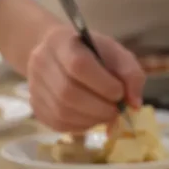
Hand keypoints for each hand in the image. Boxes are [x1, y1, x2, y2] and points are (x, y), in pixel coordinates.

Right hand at [27, 26, 144, 132]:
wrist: (58, 54)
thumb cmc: (90, 52)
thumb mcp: (114, 53)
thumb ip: (130, 73)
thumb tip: (134, 103)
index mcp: (61, 42)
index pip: (79, 66)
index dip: (103, 85)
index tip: (119, 93)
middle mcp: (41, 63)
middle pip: (68, 93)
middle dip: (100, 107)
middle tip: (116, 110)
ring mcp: (34, 86)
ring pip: (63, 112)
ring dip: (92, 119)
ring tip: (106, 113)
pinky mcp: (36, 107)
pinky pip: (59, 124)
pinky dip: (81, 126)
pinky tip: (91, 117)